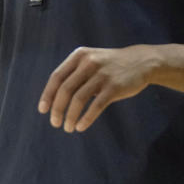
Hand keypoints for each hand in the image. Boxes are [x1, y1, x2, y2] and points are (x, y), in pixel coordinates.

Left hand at [38, 45, 155, 132]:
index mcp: (79, 56)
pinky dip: (86, 118)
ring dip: (70, 116)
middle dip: (57, 109)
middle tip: (55, 123)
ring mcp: (102, 74)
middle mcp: (88, 63)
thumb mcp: (90, 61)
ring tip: (68, 128)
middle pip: (65, 89)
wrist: (141, 62)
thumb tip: (54, 99)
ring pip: (78, 99)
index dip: (48, 95)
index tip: (43, 110)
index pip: (56, 77)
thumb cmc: (110, 66)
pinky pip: (96, 106)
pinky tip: (81, 127)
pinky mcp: (114, 87)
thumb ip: (74, 75)